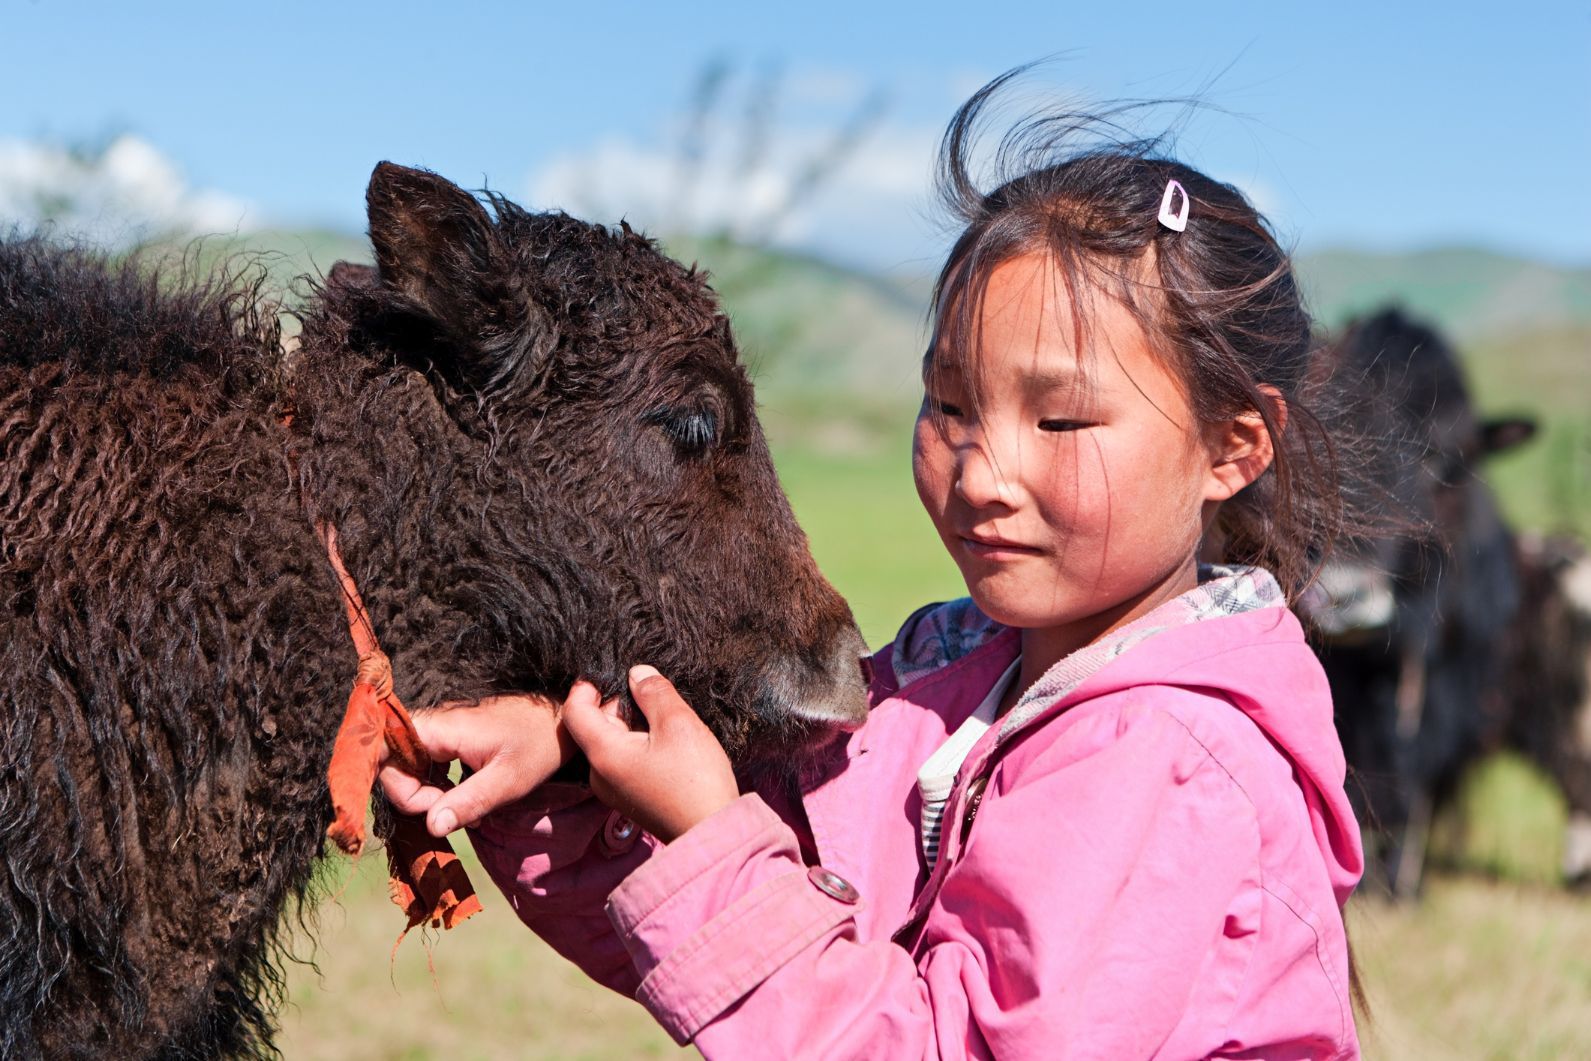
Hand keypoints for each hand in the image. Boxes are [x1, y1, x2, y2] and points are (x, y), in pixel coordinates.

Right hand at [378, 693, 572, 837]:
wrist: (564, 720)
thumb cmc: (540, 745)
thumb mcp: (509, 780)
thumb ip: (469, 801)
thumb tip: (431, 826)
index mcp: (442, 727)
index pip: (385, 751)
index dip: (395, 785)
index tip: (429, 808)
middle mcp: (436, 723)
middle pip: (394, 762)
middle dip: (413, 795)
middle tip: (450, 812)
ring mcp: (444, 729)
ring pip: (410, 764)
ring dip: (426, 793)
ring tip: (461, 808)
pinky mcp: (454, 737)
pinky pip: (428, 762)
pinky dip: (437, 785)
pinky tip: (463, 798)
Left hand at [561, 665, 738, 842]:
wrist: (713, 832)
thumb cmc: (696, 781)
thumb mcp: (678, 724)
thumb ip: (654, 692)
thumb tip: (636, 673)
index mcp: (603, 754)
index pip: (574, 710)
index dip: (589, 684)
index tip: (615, 671)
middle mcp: (599, 774)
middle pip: (594, 724)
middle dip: (618, 702)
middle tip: (653, 695)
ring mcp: (614, 788)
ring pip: (611, 741)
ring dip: (633, 723)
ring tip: (666, 719)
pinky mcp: (630, 795)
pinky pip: (624, 758)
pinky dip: (639, 742)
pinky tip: (668, 742)